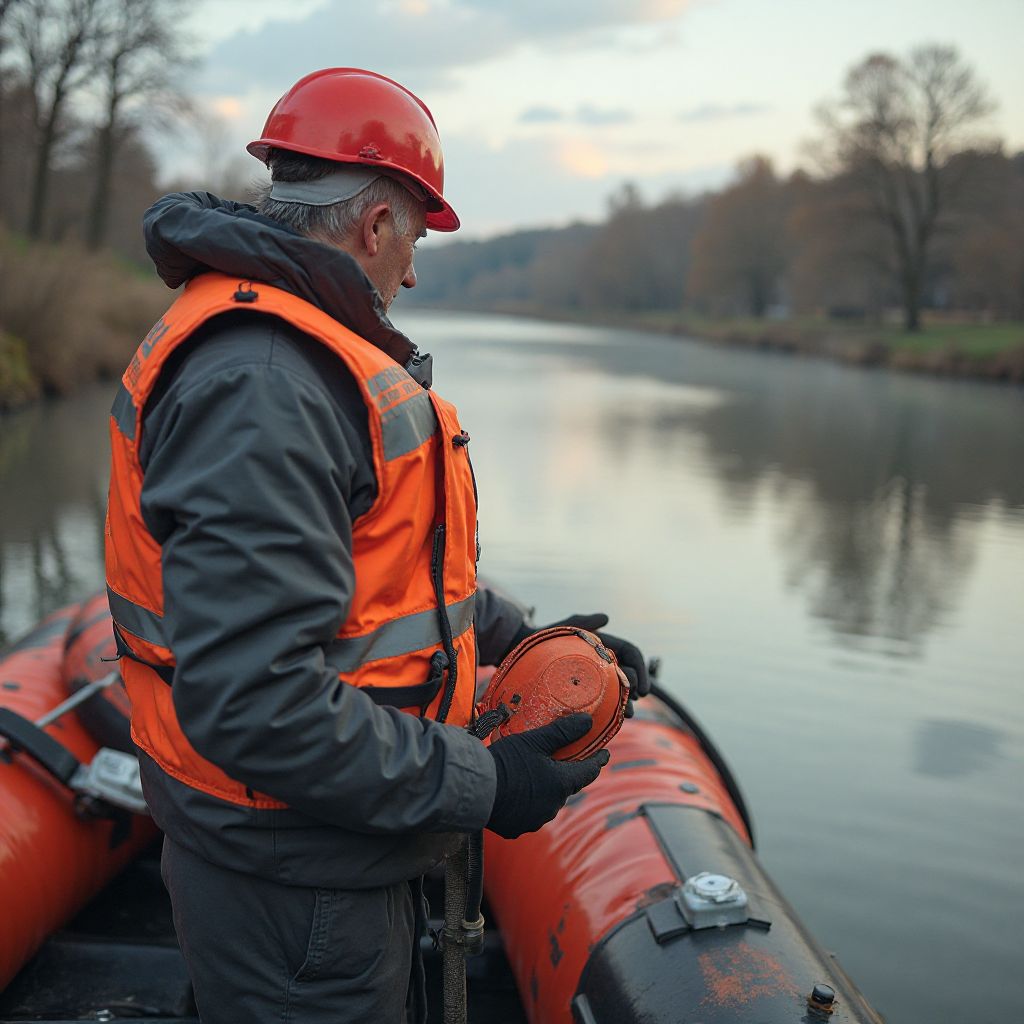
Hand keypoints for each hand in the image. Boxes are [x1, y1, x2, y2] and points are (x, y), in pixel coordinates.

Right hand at [485, 714, 608, 838]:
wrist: (475, 789)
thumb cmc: (507, 762)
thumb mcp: (535, 740)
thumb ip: (563, 731)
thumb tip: (588, 721)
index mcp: (561, 785)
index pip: (588, 772)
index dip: (597, 761)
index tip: (604, 754)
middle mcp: (553, 806)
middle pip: (565, 787)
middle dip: (563, 774)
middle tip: (557, 760)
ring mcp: (535, 820)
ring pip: (547, 801)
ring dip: (543, 790)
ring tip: (530, 775)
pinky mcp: (517, 828)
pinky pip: (528, 814)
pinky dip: (526, 803)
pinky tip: (515, 793)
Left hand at [508, 613, 649, 715]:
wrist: (526, 650)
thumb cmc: (547, 636)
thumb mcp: (566, 628)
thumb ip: (584, 621)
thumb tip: (606, 618)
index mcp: (607, 646)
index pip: (632, 655)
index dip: (642, 670)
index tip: (643, 690)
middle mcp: (605, 661)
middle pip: (629, 676)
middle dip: (634, 691)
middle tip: (630, 704)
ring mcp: (596, 676)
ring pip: (618, 691)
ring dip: (625, 704)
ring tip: (624, 716)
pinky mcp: (585, 690)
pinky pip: (602, 701)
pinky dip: (608, 709)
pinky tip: (608, 720)